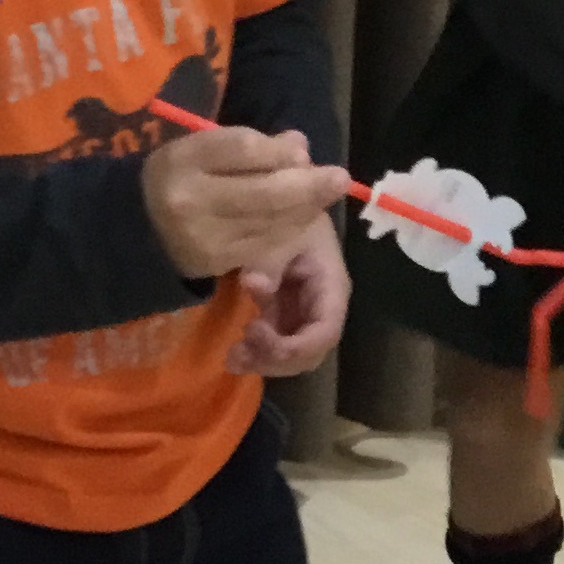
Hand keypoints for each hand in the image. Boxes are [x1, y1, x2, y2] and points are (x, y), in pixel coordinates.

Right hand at [144, 125, 349, 280]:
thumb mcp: (202, 147)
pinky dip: (290, 229)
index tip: (302, 149)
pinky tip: (303, 217)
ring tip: (326, 193)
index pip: (243, 149)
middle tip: (340, 178)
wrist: (137, 227)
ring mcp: (205, 236)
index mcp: (185, 159)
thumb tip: (299, 145)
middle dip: (308, 186)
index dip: (279, 151)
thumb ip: (249, 145)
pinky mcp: (216, 262)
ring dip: (305, 209)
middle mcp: (192, 200)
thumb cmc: (179, 176)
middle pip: (264, 193)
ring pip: (270, 222)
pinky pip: (264, 244)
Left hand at [230, 211, 349, 375]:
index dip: (297, 347)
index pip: (325, 331)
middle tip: (239, 351)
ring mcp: (305, 314)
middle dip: (276, 359)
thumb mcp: (281, 232)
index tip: (258, 337)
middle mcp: (323, 308)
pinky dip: (258, 353)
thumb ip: (268, 261)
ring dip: (265, 361)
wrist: (285, 202)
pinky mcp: (287, 314)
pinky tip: (234, 353)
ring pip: (294, 355)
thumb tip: (254, 285)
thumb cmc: (289, 216)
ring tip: (232, 357)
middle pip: (311, 352)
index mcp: (331, 286)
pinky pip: (279, 343)